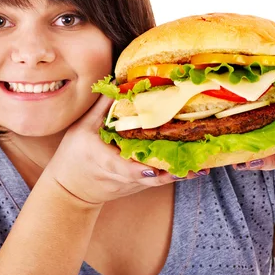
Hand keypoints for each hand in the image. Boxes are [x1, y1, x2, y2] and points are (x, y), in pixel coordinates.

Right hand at [43, 94, 206, 204]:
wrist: (69, 191)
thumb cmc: (73, 157)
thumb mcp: (82, 128)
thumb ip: (101, 107)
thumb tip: (116, 83)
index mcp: (108, 162)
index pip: (127, 170)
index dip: (143, 169)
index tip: (157, 167)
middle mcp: (124, 177)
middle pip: (153, 177)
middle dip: (176, 171)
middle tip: (200, 163)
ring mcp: (133, 185)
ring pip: (160, 180)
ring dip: (182, 172)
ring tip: (204, 162)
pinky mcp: (138, 186)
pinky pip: (159, 179)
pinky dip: (175, 172)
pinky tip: (194, 165)